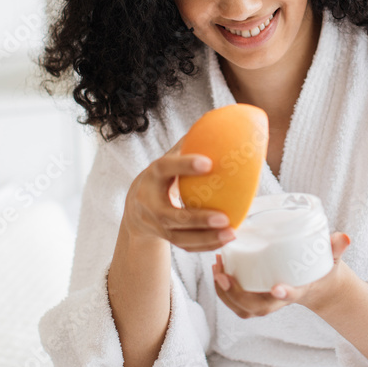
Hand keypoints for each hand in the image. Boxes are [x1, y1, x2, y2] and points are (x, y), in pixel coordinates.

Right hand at [121, 135, 236, 252]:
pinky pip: (185, 246)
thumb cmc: (162, 177)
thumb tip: (217, 120)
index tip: (210, 162)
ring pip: (179, 238)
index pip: (166, 168)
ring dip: (207, 238)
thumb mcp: (168, 159)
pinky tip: (226, 238)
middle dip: (198, 218)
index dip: (185, 165)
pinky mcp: (164, 239)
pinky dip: (206, 245)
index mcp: (152, 175)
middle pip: (171, 215)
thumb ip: (188, 144)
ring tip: (232, 232)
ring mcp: (155, 224)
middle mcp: (149, 202)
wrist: (135, 209)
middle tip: (224, 217)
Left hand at [212, 232, 351, 317]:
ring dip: (225, 294)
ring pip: (244, 309)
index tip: (277, 287)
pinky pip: (238, 305)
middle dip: (237, 294)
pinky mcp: (257, 299)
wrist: (318, 285)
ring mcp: (268, 302)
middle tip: (223, 273)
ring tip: (217, 268)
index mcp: (301, 290)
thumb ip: (335, 248)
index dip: (285, 293)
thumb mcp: (331, 258)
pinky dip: (224, 293)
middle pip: (258, 307)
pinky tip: (217, 270)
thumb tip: (344, 237)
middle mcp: (281, 300)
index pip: (293, 295)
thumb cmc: (322, 268)